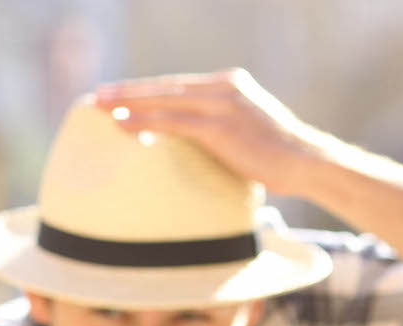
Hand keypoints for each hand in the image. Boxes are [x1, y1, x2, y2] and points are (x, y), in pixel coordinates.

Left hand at [91, 69, 334, 197]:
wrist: (305, 162)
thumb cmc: (271, 157)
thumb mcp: (239, 133)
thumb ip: (212, 129)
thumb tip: (182, 144)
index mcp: (227, 85)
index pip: (176, 86)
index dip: (144, 90)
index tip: (116, 94)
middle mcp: (224, 87)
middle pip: (166, 88)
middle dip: (128, 92)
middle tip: (96, 96)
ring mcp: (224, 104)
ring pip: (166, 100)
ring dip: (129, 103)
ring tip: (99, 108)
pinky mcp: (222, 126)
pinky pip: (175, 123)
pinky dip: (146, 123)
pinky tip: (122, 126)